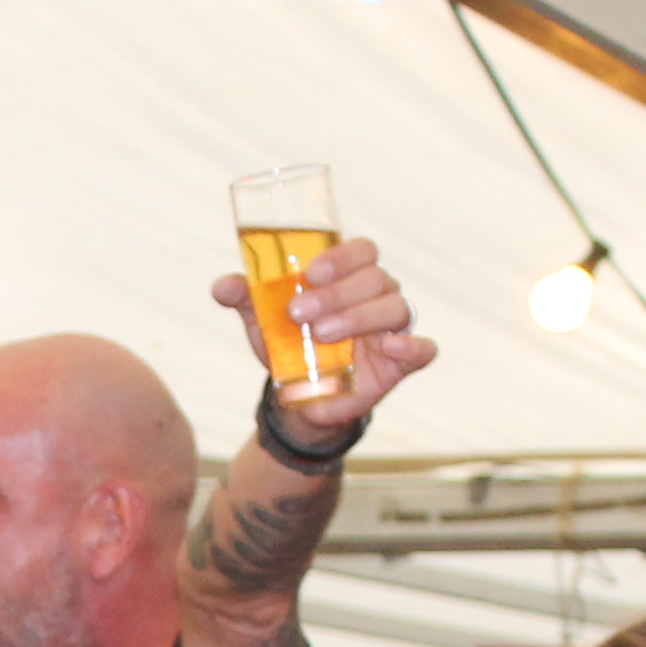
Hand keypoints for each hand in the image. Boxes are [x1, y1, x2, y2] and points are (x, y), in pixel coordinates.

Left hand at [210, 234, 436, 439]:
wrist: (299, 396)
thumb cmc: (288, 344)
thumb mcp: (263, 321)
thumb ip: (246, 298)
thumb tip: (222, 286)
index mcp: (349, 275)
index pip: (360, 250)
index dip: (340, 257)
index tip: (309, 274)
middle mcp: (377, 294)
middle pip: (375, 278)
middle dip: (337, 293)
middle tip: (300, 314)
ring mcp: (392, 327)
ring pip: (395, 308)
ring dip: (359, 317)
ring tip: (322, 335)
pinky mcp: (402, 361)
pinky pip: (423, 349)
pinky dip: (412, 346)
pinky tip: (391, 347)